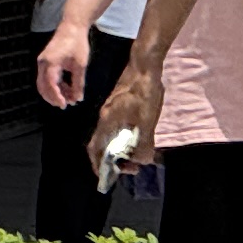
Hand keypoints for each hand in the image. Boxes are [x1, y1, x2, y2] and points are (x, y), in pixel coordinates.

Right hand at [34, 23, 90, 109]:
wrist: (72, 27)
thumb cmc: (77, 44)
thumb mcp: (80, 65)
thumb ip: (78, 83)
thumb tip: (78, 98)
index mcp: (50, 63)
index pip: (50, 85)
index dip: (57, 97)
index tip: (65, 105)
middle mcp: (43, 63)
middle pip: (43, 87)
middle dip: (53, 98)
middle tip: (66, 105)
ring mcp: (43, 63)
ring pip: (44, 84)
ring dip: (55, 93)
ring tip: (70, 99)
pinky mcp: (46, 62)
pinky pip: (47, 78)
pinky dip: (56, 85)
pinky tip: (67, 89)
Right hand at [87, 59, 163, 179]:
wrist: (145, 65)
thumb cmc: (144, 91)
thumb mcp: (147, 120)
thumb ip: (144, 142)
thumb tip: (143, 161)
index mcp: (107, 121)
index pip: (95, 149)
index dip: (98, 165)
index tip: (108, 177)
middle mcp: (104, 117)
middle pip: (102, 145)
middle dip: (114, 160)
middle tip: (132, 167)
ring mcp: (111, 110)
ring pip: (110, 136)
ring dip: (120, 149)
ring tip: (136, 156)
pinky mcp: (118, 104)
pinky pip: (116, 127)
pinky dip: (124, 138)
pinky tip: (137, 138)